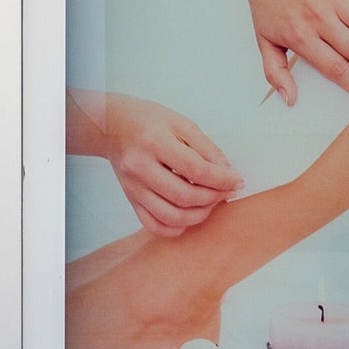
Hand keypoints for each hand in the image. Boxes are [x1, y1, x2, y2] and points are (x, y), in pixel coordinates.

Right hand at [70, 91, 240, 235]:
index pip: (196, 170)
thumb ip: (207, 150)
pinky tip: (187, 216)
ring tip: (209, 203)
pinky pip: (153, 225)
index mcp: (154, 142)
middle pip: (185, 196)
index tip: (236, 180)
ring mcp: (133, 187)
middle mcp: (140, 167)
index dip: (222, 180)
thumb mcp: (182, 124)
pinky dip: (175, 228)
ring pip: (171, 216)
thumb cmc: (149, 121)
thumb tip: (229, 175)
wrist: (112, 125)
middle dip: (214, 198)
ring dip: (198, 215)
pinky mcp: (130, 199)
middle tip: (225, 191)